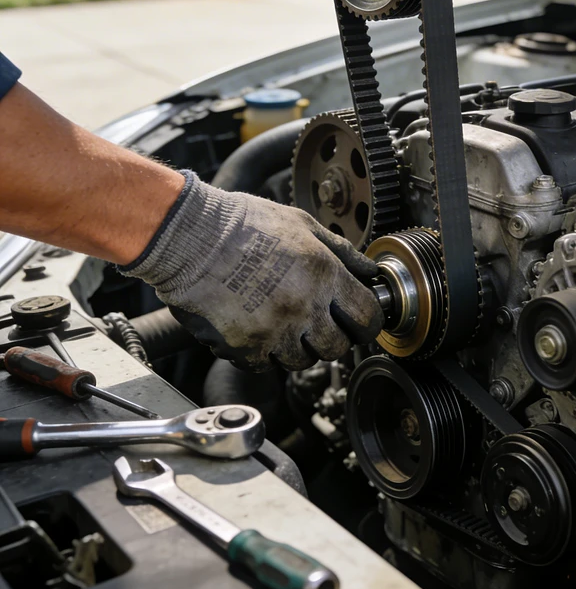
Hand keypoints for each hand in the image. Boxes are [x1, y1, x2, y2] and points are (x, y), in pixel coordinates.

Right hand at [122, 173, 383, 370]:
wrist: (191, 235)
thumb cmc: (244, 223)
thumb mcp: (303, 224)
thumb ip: (342, 252)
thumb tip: (370, 272)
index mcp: (324, 276)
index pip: (368, 318)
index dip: (367, 321)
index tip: (359, 319)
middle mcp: (305, 308)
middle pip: (338, 348)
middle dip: (333, 337)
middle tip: (318, 322)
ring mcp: (275, 332)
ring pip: (302, 361)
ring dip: (297, 346)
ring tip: (282, 320)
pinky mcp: (245, 347)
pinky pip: (265, 365)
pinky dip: (263, 353)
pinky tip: (256, 328)